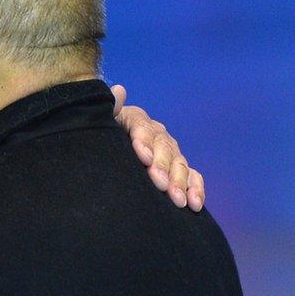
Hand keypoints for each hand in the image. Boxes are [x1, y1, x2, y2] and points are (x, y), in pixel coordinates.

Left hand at [111, 85, 205, 211]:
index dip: (144, 142)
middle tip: (161, 184)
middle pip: (164, 148)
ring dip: (180, 182)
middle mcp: (156, 134)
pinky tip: (194, 204)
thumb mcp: (101, 122)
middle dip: (163, 167)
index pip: (142, 128)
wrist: (104, 149)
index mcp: (135, 120)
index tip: (143, 158)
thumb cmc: (99, 136)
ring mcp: (169, 151)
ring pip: (179, 164)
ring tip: (177, 200)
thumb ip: (110, 109)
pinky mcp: (178, 168)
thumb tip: (118, 91)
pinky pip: (192, 177)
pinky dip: (195, 189)